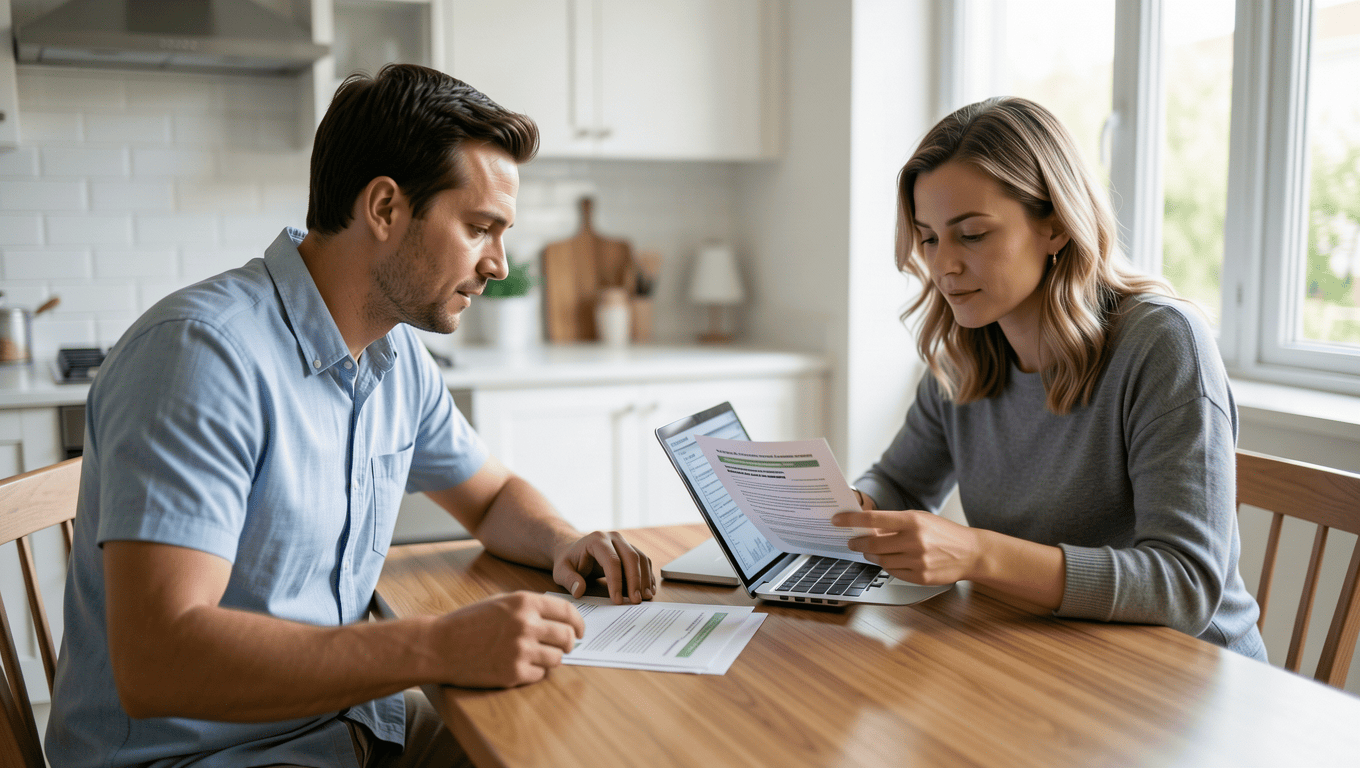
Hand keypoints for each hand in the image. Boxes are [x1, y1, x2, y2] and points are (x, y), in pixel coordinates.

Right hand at [433, 591, 584, 687]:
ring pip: (557, 659)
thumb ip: (531, 608)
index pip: (567, 611)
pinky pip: (539, 676)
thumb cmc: (469, 622)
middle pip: (567, 637)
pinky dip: (533, 673)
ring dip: (549, 659)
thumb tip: (563, 619)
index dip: (579, 623)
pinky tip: (516, 666)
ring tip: (531, 656)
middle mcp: (526, 624)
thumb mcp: (501, 602)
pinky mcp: (513, 673)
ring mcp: (520, 650)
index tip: (581, 631)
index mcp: (524, 602)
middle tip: (562, 648)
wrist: (439, 646)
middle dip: (568, 644)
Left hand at [552, 530, 655, 603]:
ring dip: (645, 579)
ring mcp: (624, 542)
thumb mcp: (561, 571)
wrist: (574, 550)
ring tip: (645, 598)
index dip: (616, 581)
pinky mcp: (631, 549)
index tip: (617, 600)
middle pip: (631, 557)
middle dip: (635, 581)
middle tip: (636, 601)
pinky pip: (644, 561)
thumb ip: (569, 580)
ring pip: (641, 558)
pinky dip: (647, 576)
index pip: (611, 560)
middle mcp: (614, 537)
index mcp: (597, 540)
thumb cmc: (569, 561)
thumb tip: (579, 591)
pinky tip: (648, 590)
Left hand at [832, 509, 980, 584]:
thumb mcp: (920, 519)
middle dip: (857, 542)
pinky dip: (888, 565)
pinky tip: (891, 559)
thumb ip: (895, 523)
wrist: (971, 552)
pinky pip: (893, 572)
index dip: (851, 520)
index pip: (873, 519)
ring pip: (881, 560)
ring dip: (872, 555)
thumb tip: (867, 527)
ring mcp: (917, 561)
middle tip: (851, 541)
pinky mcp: (920, 577)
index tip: (837, 520)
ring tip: (872, 550)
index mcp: (913, 521)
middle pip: (873, 543)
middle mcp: (914, 541)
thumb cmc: (944, 533)